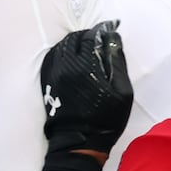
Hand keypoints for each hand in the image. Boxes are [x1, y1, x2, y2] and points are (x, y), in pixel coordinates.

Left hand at [41, 21, 132, 157]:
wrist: (79, 142)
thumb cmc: (105, 119)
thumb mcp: (122, 92)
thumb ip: (117, 62)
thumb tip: (113, 38)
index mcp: (85, 66)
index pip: (91, 36)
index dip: (102, 30)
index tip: (111, 29)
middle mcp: (66, 65)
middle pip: (74, 38)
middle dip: (88, 35)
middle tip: (99, 38)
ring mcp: (54, 73)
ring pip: (62, 46)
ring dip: (75, 42)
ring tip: (87, 47)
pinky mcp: (47, 81)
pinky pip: (53, 57)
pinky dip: (64, 52)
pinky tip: (73, 57)